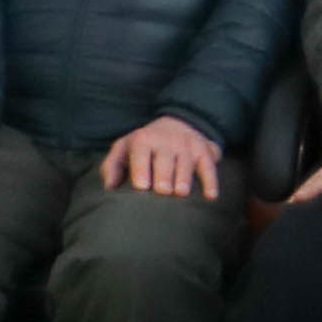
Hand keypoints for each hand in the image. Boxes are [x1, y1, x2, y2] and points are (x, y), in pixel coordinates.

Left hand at [104, 117, 225, 200]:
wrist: (177, 124)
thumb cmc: (144, 146)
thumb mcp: (124, 148)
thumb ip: (112, 166)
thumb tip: (109, 186)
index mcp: (144, 139)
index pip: (142, 153)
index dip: (141, 169)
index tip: (141, 186)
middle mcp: (167, 140)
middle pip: (165, 159)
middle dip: (164, 175)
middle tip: (162, 190)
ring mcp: (187, 145)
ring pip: (186, 162)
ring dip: (184, 177)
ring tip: (181, 193)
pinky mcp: (204, 151)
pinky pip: (209, 166)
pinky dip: (211, 181)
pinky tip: (211, 196)